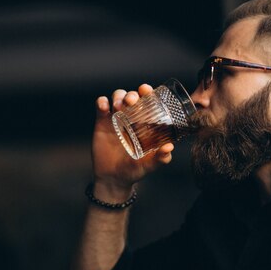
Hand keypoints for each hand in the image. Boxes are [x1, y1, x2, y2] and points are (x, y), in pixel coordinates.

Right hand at [92, 84, 174, 199]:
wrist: (112, 179)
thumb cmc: (134, 171)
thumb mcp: (148, 165)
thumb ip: (160, 158)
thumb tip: (169, 147)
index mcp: (145, 123)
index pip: (147, 101)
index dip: (147, 92)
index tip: (146, 90)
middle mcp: (131, 118)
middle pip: (131, 96)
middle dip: (132, 94)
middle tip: (131, 101)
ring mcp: (115, 119)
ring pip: (116, 97)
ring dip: (117, 96)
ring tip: (117, 106)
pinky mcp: (101, 122)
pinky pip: (101, 106)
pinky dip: (101, 102)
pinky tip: (103, 108)